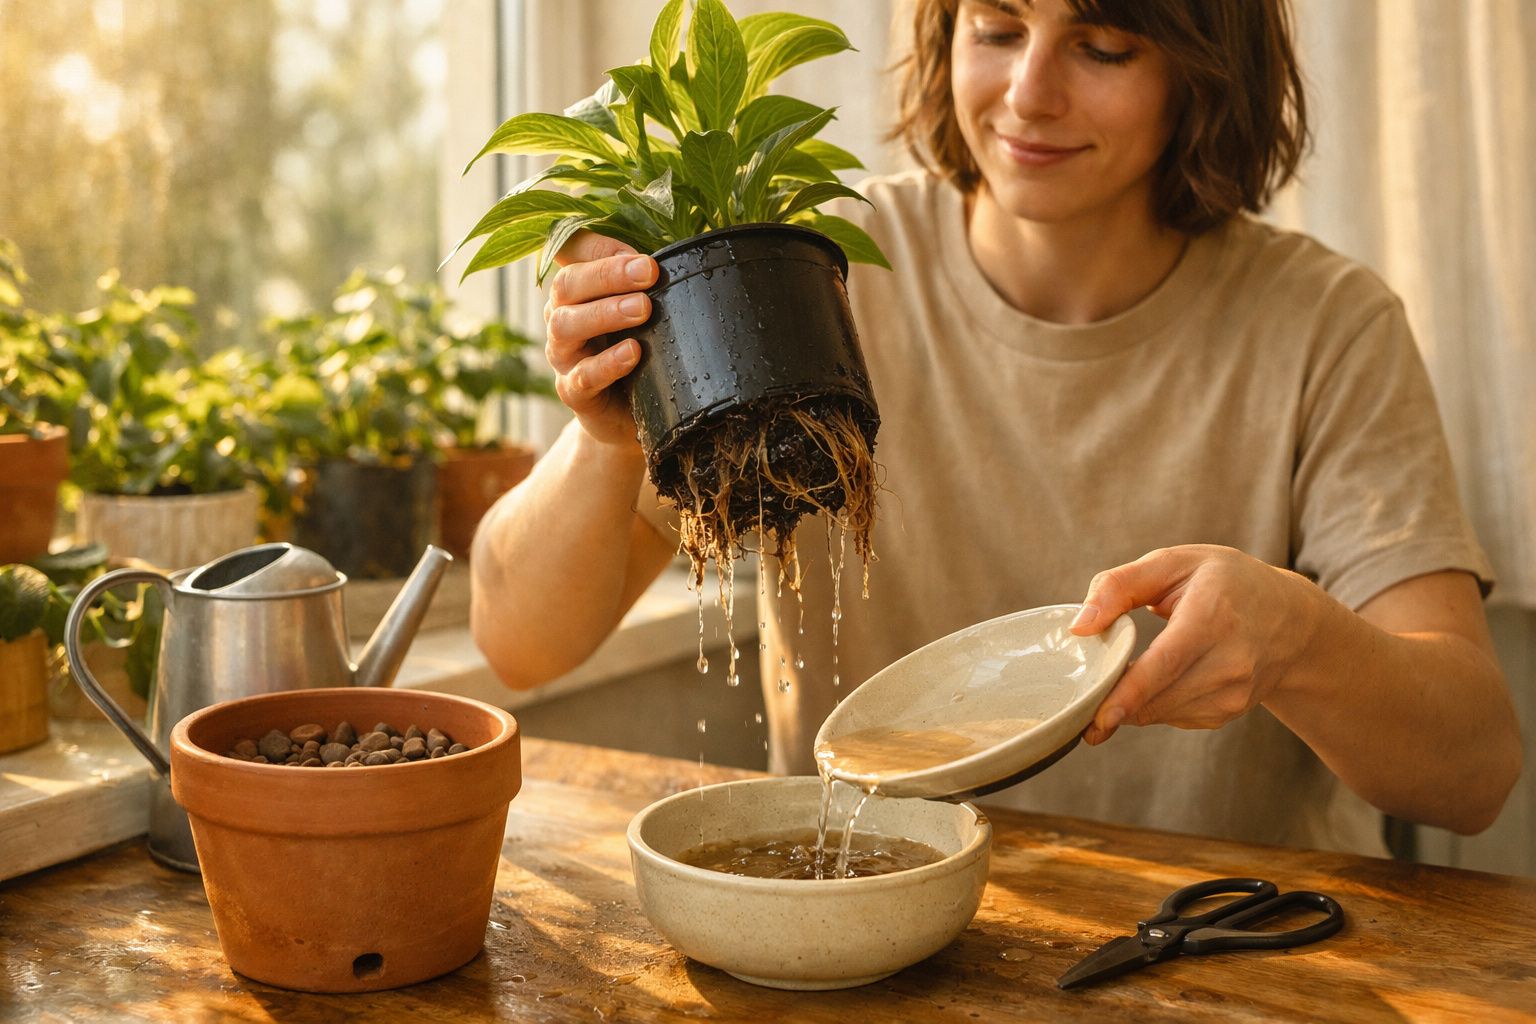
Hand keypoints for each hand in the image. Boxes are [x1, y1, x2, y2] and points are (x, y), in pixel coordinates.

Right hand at [544, 231, 657, 449]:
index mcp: (577, 289)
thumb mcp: (644, 313)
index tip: (639, 254)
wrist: (628, 417)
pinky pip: (582, 376)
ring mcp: (563, 355)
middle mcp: (561, 316)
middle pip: (567, 285)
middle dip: (608, 275)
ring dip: (605, 313)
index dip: (600, 247)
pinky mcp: (572, 392)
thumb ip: (649, 285)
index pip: (572, 252)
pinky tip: (632, 353)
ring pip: (565, 326)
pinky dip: (607, 364)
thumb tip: (682, 253)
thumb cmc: (640, 353)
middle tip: (649, 272)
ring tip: (643, 309)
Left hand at [1068, 545, 1321, 744]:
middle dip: (1116, 704)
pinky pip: (1176, 717)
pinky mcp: (1231, 711)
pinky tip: (1158, 681)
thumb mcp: (1173, 562)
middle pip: (1161, 696)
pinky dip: (1154, 705)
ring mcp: (1236, 692)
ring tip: (1122, 677)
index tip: (1098, 717)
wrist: (1292, 618)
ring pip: (1164, 712)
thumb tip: (1079, 626)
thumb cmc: (1225, 582)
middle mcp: (1232, 660)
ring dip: (1133, 704)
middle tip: (1081, 703)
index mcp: (1214, 616)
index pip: (1166, 663)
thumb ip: (1118, 585)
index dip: (1130, 693)